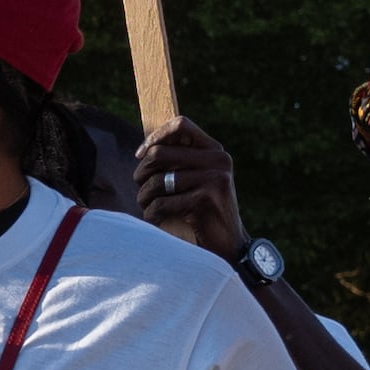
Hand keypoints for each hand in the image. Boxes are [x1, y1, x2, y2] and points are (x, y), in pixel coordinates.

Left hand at [135, 117, 244, 258]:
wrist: (229, 244)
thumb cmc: (202, 210)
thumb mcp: (196, 179)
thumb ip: (179, 161)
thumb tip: (145, 149)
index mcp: (214, 150)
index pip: (180, 125)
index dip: (154, 137)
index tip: (141, 155)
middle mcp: (218, 160)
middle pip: (159, 154)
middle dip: (141, 174)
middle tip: (142, 189)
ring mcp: (214, 179)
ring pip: (156, 181)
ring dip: (144, 198)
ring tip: (149, 206)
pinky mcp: (204, 200)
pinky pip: (160, 204)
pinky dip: (152, 214)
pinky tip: (159, 220)